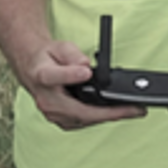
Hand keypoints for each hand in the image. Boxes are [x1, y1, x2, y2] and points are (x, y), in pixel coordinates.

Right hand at [24, 39, 145, 131]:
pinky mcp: (61, 121)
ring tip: (133, 112)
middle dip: (108, 112)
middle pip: (77, 110)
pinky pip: (83, 121)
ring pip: (83, 120)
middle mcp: (45, 99)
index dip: (70, 75)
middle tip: (133, 109)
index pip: (53, 76)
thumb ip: (72, 54)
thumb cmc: (48, 57)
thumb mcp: (59, 46)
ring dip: (108, 117)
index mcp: (42, 75)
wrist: (34, 69)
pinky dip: (101, 117)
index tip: (86, 73)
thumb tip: (85, 67)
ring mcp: (52, 114)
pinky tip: (118, 113)